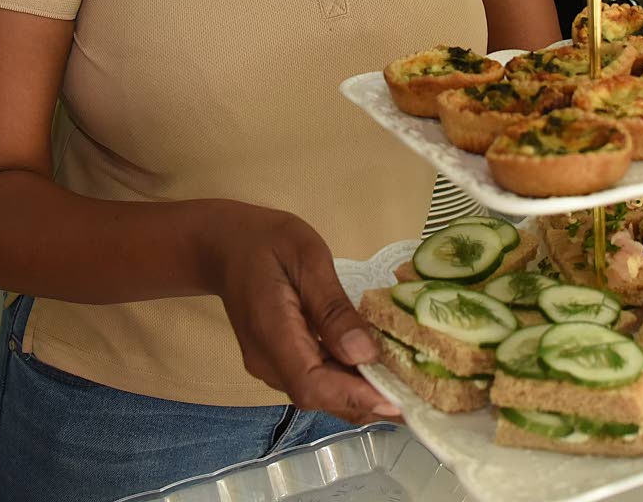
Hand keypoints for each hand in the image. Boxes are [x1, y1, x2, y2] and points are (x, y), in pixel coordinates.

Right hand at [210, 206, 400, 424]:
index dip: (355, 398)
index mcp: (272, 332)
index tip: (397, 401)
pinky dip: (344, 380)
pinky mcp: (276, 360)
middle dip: (367, 401)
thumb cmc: (268, 241)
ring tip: (403, 387)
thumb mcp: (307, 258)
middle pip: (319, 396)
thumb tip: (365, 354)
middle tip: (416, 398)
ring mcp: (268, 364)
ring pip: (317, 393)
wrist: (225, 244)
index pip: (312, 384)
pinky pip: (313, 379)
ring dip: (358, 394)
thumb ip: (333, 307)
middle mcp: (267, 361)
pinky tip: (372, 369)